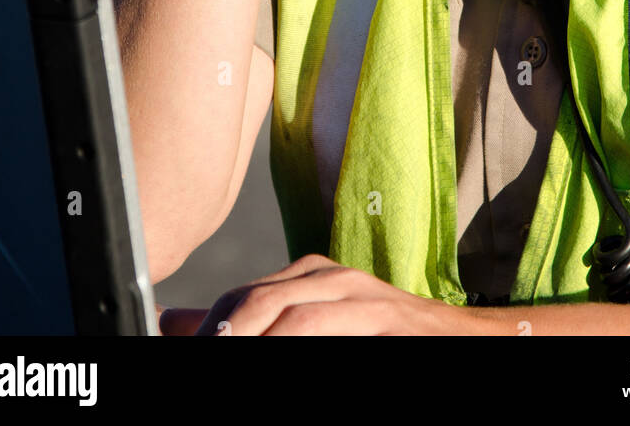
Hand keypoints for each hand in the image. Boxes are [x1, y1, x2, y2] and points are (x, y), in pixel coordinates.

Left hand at [156, 253, 484, 336]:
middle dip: (217, 332)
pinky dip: (286, 338)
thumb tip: (174, 324)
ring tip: (217, 351)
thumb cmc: (377, 339)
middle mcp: (329, 276)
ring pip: (283, 311)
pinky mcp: (380, 316)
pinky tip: (270, 348)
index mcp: (307, 276)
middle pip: (253, 300)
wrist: (455, 340)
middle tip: (196, 353)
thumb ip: (249, 322)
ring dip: (244, 336)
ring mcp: (357, 294)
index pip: (238, 296)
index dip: (202, 325)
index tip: (175, 342)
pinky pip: (319, 324)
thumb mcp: (310, 326)